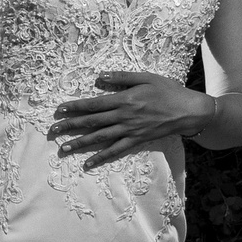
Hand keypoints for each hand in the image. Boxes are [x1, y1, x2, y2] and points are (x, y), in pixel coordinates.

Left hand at [51, 71, 213, 167]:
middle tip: (52, 130)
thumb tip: (100, 77)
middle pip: (92, 122)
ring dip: (80, 144)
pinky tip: (88, 163)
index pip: (93, 104)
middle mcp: (124, 116)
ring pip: (100, 138)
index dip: (75, 107)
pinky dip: (101, 158)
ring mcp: (130, 130)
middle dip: (70, 126)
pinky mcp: (137, 140)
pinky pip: (116, 150)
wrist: (189, 111)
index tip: (59, 110)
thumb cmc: (168, 91)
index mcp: (124, 99)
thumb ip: (122, 78)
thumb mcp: (146, 77)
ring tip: (63, 149)